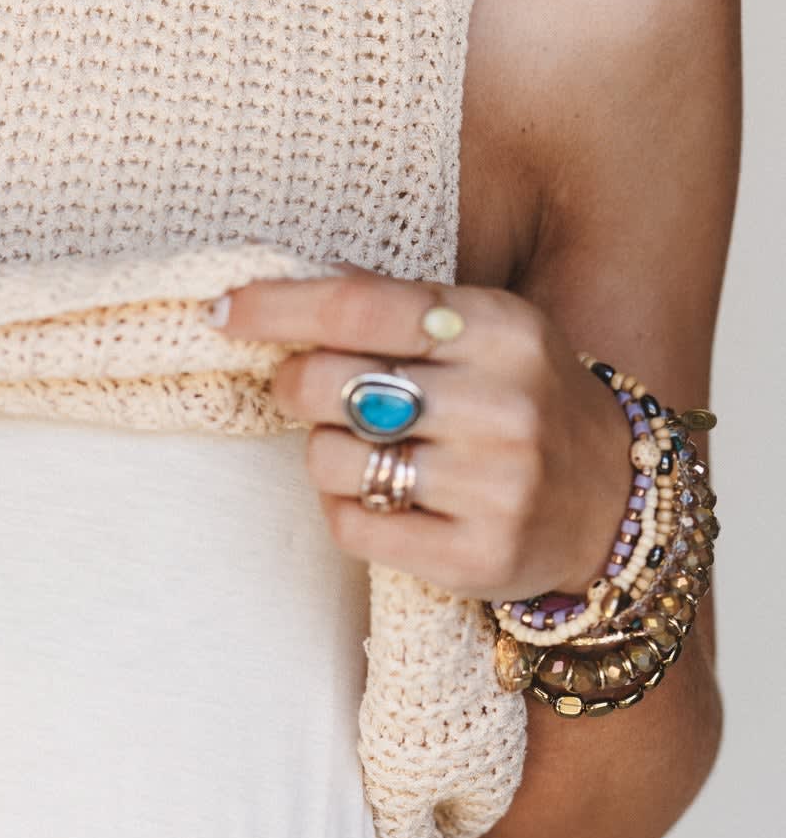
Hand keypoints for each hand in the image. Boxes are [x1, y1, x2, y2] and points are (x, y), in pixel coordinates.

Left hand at [209, 264, 636, 601]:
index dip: (277, 308)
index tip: (222, 310)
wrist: (615, 506)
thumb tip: (280, 281)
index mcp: (500, 328)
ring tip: (364, 452)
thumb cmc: (520, 403)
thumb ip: (395, 305)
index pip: (359, 307)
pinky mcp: (477, 556)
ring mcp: (495, 485)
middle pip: (330, 384)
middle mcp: (503, 403)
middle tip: (307, 391)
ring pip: (331, 460)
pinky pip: (352, 527)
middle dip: (294, 385)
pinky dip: (344, 510)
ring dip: (323, 455)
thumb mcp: (483, 332)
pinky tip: (382, 499)